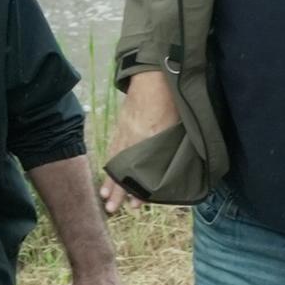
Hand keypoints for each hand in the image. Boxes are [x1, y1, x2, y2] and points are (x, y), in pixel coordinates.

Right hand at [101, 70, 181, 217]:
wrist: (154, 74)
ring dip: (110, 179)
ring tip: (105, 197)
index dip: (139, 189)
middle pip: (123, 170)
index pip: (141, 171)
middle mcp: (133, 138)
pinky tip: (107, 171)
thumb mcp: (179, 124)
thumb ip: (175, 144)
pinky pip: (113, 147)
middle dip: (118, 191)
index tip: (137, 204)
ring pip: (115, 160)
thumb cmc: (171, 98)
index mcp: (149, 138)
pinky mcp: (121, 124)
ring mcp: (124, 131)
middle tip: (112, 210)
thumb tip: (180, 163)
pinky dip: (110, 161)